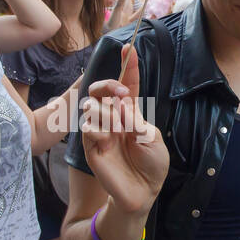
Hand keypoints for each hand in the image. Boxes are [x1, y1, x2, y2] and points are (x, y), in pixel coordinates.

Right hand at [79, 42, 169, 215]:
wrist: (144, 191)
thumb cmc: (152, 164)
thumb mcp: (151, 138)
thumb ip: (135, 120)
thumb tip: (120, 104)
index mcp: (130, 113)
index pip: (127, 84)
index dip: (127, 66)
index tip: (129, 48)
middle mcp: (113, 118)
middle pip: (100, 90)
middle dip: (108, 85)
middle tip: (121, 92)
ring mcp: (101, 132)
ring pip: (92, 107)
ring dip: (106, 112)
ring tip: (118, 127)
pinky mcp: (91, 147)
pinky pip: (87, 129)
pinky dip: (97, 129)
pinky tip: (107, 139)